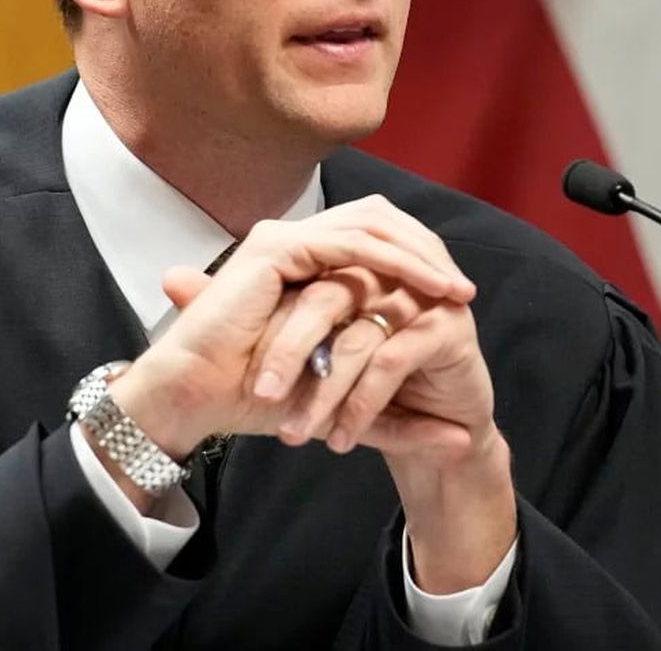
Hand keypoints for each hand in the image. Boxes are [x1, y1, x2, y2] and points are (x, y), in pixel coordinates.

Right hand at [106, 196, 476, 459]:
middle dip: (426, 252)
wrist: (194, 396)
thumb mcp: (347, 402)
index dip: (416, 260)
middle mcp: (293, 242)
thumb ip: (398, 413)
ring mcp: (284, 240)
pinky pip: (352, 245)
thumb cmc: (255, 400)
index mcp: (301, 262)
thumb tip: (460, 439)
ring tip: (457, 292)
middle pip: (377, 221)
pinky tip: (428, 288)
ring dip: (420, 258)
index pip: (371, 239)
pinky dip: (397, 263)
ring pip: (372, 227)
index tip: (456, 297)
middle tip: (465, 291)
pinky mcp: (277, 249)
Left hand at [243, 242, 515, 592]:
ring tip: (296, 433)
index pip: (301, 272)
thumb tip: (170, 275)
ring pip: (356, 335)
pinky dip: (362, 402)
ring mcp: (421, 294)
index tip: (238, 368)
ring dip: (323, 390)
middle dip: (290, 353)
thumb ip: (234, 306)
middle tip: (263, 397)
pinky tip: (342, 437)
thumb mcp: (292, 348)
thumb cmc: (356, 382)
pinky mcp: (447, 328)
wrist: (427, 433)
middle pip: (326, 297)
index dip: (272, 321)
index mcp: (345, 259)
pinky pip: (393, 359)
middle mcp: (385, 268)